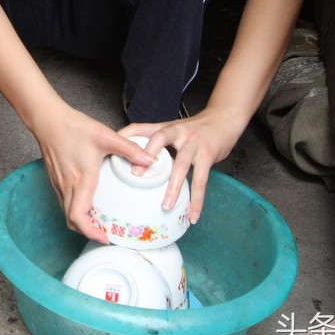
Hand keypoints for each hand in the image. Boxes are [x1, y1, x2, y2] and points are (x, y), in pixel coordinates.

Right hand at [33, 105, 155, 242]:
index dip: (90, 232)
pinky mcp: (55, 179)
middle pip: (72, 221)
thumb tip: (151, 160)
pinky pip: (64, 203)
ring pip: (66, 213)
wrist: (48, 119)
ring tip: (99, 221)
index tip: (105, 237)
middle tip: (106, 233)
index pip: (78, 217)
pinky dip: (75, 210)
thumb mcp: (106, 136)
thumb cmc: (74, 127)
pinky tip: (88, 202)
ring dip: (81, 222)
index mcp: (81, 180)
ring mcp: (58, 184)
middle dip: (88, 232)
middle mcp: (67, 186)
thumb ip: (130, 149)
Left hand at [121, 105, 248, 224]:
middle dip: (146, 156)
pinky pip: (202, 180)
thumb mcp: (173, 130)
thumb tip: (133, 162)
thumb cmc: (195, 129)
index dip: (124, 136)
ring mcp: (193, 143)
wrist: (224, 119)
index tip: (110, 151)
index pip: (139, 127)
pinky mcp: (207, 154)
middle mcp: (177, 132)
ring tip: (166, 206)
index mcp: (164, 127)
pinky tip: (192, 215)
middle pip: (159, 139)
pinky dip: (197, 200)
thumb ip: (155, 143)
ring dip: (173, 186)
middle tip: (135, 175)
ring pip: (181, 164)